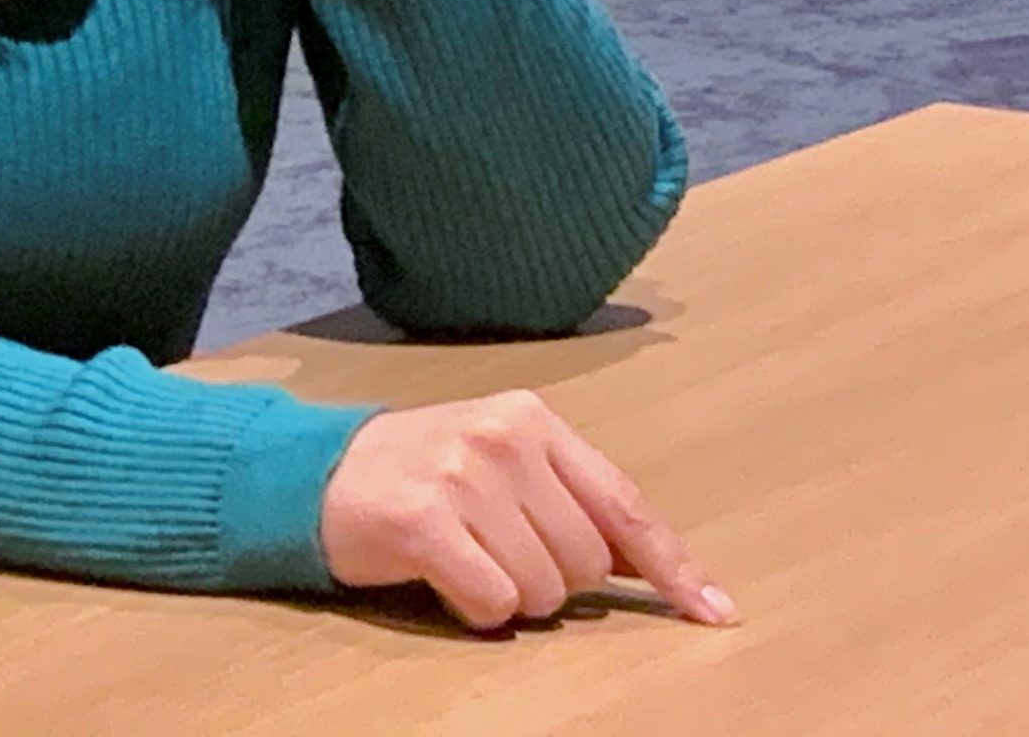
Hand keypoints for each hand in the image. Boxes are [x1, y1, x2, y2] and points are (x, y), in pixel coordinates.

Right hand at [319, 391, 737, 631]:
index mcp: (532, 418)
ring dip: (513, 596)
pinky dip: (476, 608)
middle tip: (498, 551)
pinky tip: (443, 575)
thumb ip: (572, 501)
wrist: (316, 473)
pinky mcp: (425, 521)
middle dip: (554, 578)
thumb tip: (653, 567)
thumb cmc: (420, 473)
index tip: (713, 610)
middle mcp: (503, 438)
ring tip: (467, 558)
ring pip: (544, 591)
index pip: (624, 503)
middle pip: (587, 562)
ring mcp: (462, 477)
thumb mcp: (502, 464)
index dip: (672, 565)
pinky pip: (494, 604)